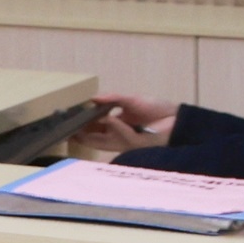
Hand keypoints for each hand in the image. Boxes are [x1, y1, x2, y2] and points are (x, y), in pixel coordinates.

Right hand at [64, 92, 178, 161]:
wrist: (177, 118)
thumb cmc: (157, 109)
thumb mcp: (130, 100)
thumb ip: (112, 98)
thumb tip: (92, 98)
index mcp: (116, 124)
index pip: (93, 126)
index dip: (81, 124)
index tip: (69, 118)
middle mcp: (117, 135)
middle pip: (92, 137)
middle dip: (79, 133)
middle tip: (66, 127)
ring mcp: (124, 141)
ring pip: (100, 142)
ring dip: (88, 135)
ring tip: (76, 128)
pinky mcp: (133, 144)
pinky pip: (119, 136)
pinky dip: (114, 127)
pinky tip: (108, 118)